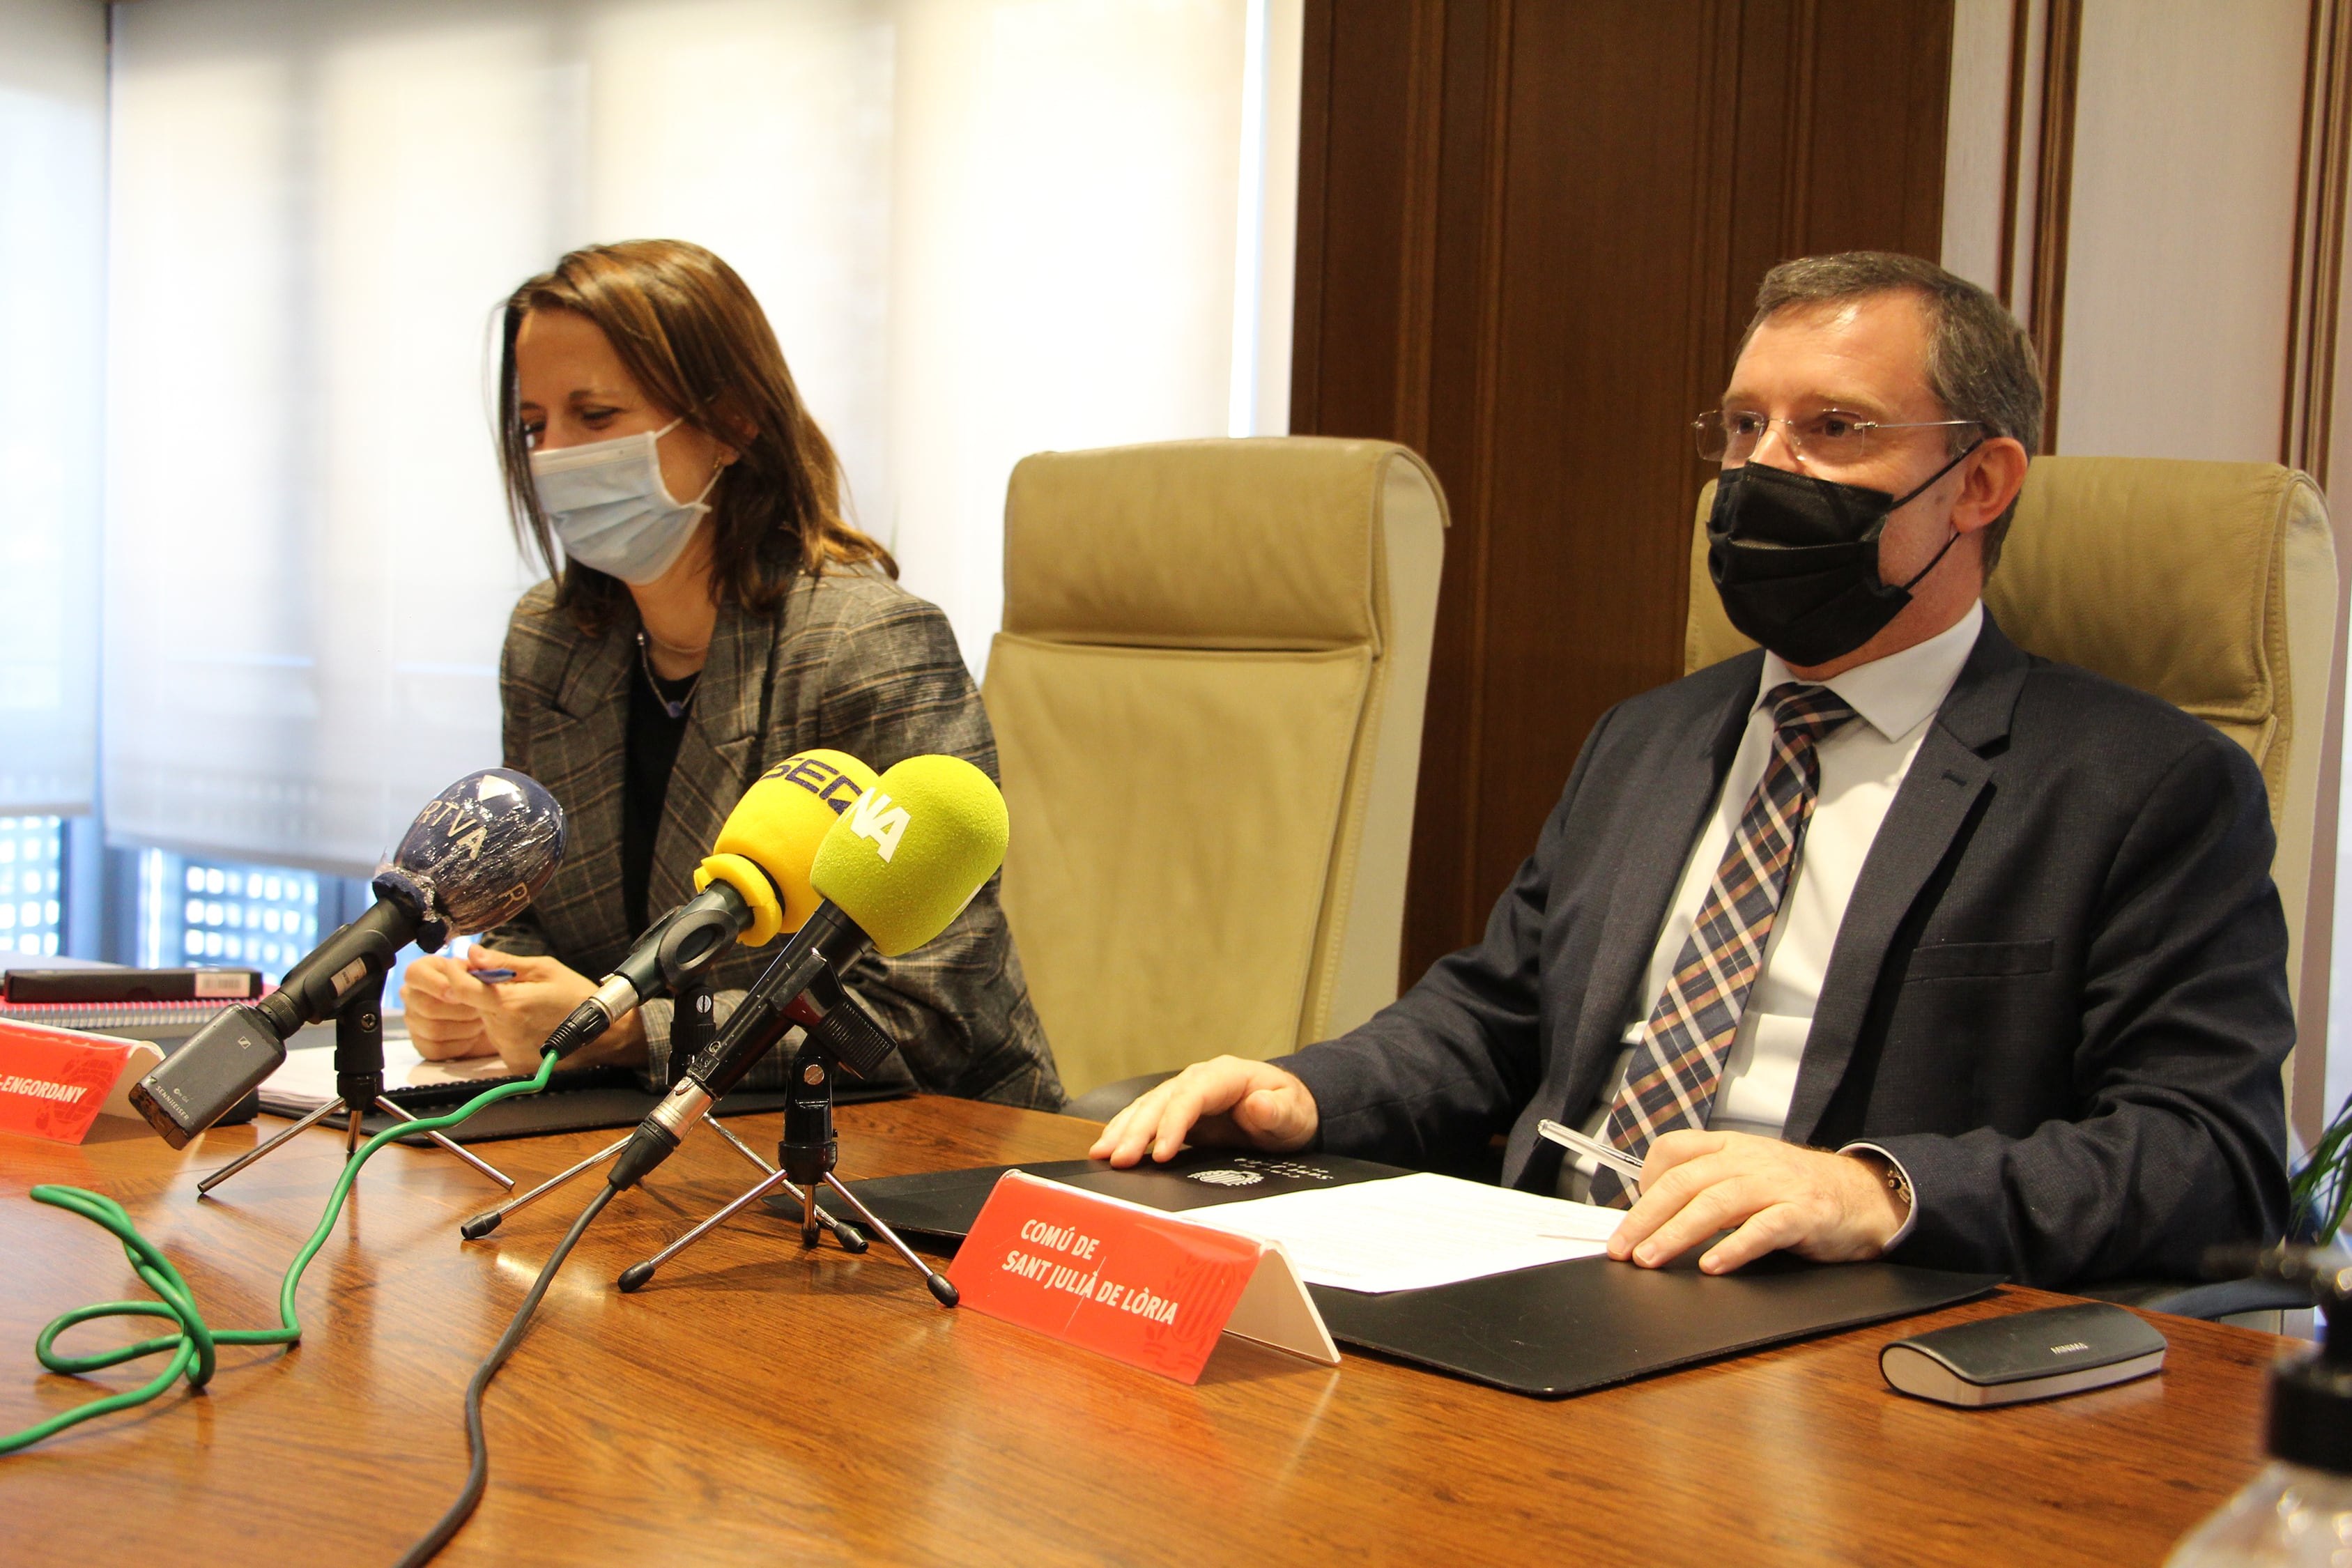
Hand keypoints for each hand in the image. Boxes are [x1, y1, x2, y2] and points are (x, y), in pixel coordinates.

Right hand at [399, 956, 493, 1060]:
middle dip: (461, 1010)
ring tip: (480, 1021)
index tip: (459, 992)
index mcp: (425, 971)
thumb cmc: (490, 990)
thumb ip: (486, 963)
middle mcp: (412, 995)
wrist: (497, 1019)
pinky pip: (436, 1049)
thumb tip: (475, 952)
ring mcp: (414, 1021)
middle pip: (427, 1006)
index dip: (436, 984)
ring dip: (465, 1028)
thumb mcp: (493, 972)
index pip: (415, 974)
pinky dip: (460, 1045)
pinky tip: (471, 1036)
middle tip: (481, 1009)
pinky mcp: (422, 1044)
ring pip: (433, 1029)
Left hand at [400, 947, 644, 1074]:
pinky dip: (507, 1029)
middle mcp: (504, 1030)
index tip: (448, 964)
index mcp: (510, 1004)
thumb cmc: (577, 995)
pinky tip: (531, 1024)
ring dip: (497, 1012)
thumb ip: (503, 962)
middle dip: (484, 993)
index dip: (452, 975)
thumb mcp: (544, 968)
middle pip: (475, 1005)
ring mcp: (508, 1049)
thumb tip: (471, 952)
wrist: (604, 1034)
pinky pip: (499, 1039)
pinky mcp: (513, 1063)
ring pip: (487, 1022)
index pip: (464, 989)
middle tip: (511, 984)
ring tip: (528, 1006)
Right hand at [1087, 1056, 1319, 1165]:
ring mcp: (1185, 1095)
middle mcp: (1198, 1080)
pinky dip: (1126, 1132)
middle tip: (1119, 1159)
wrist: (1288, 1110)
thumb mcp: (1293, 1113)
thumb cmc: (1291, 1110)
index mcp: (1224, 1076)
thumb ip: (1277, 1111)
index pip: (1191, 1096)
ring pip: (1147, 1108)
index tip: (1161, 1154)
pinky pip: (1147, 1119)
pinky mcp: (1178, 1113)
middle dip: (1138, 1131)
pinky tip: (1108, 1148)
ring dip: (1123, 1130)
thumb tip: (1258, 1104)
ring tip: (1101, 1154)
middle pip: (1161, 1102)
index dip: (1173, 1123)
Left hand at [1603, 1130, 1907, 1274]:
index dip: (1646, 1178)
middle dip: (1646, 1216)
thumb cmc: (1798, 1191)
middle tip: (1622, 1247)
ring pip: (1716, 1203)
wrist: (1863, 1195)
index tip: (1631, 1214)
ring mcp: (1776, 1185)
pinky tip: (1712, 1265)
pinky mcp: (1803, 1213)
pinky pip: (1763, 1228)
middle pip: (1684, 1181)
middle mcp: (1748, 1161)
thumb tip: (1656, 1217)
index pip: (1674, 1148)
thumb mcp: (1748, 1173)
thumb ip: (1708, 1186)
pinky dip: (1735, 1247)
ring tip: (1651, 1258)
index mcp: (1729, 1148)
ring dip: (1677, 1232)